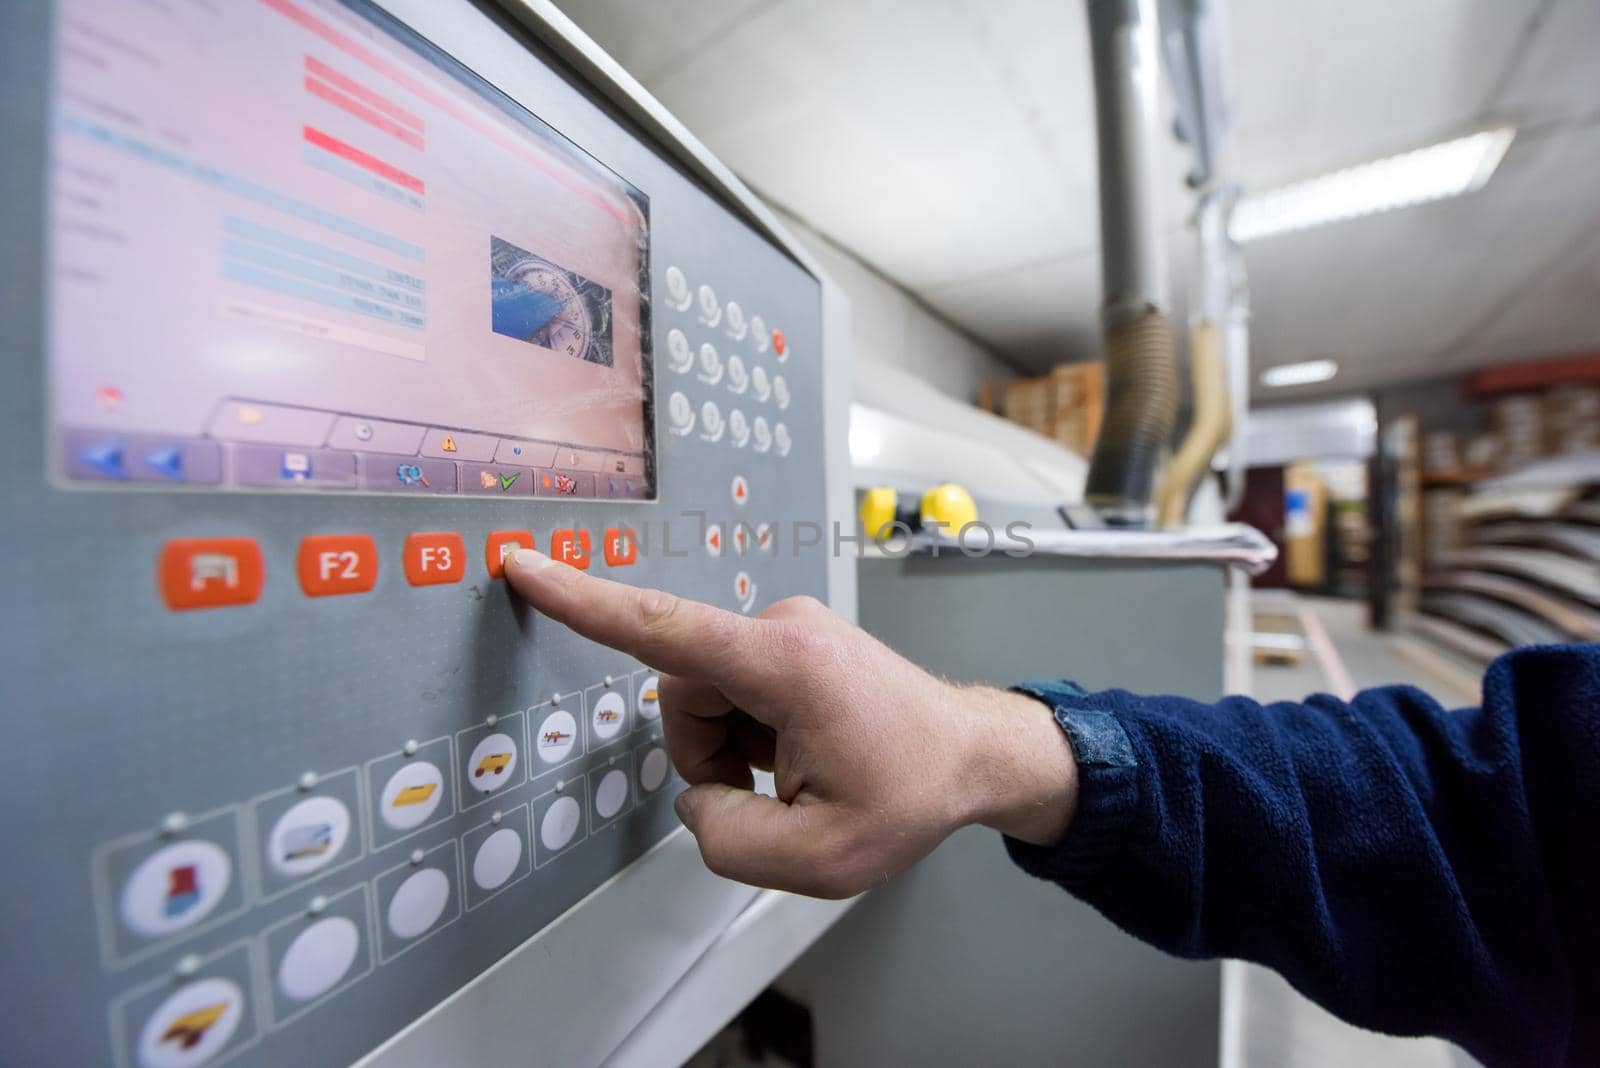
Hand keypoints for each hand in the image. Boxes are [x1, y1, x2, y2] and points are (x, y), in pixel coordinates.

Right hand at [505, 550, 1078, 897]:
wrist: (972, 753)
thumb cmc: (912, 794)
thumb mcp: (821, 860)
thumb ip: (728, 839)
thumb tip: (696, 798)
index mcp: (784, 665)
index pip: (661, 627)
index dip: (583, 600)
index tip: (524, 565)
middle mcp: (781, 627)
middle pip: (680, 692)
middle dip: (706, 753)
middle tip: (772, 792)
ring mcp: (787, 627)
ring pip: (703, 695)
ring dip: (729, 746)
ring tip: (795, 772)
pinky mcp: (790, 638)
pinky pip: (731, 689)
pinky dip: (748, 733)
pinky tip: (800, 752)